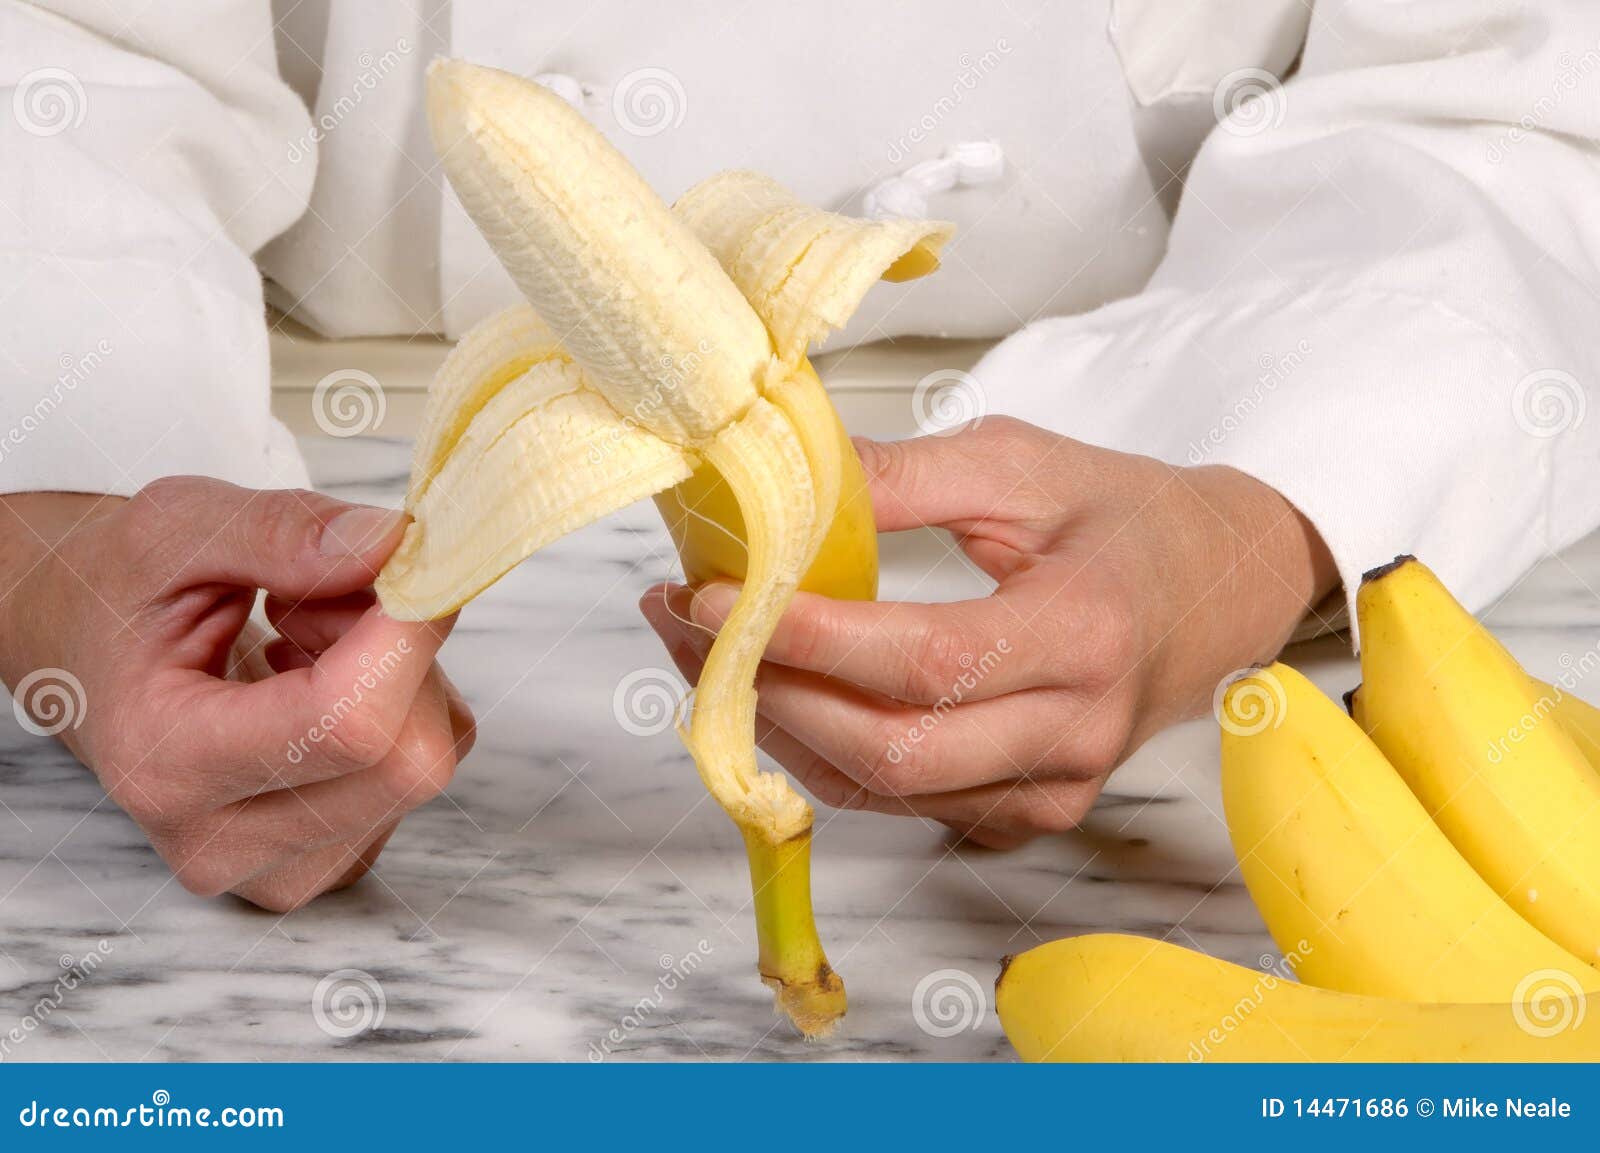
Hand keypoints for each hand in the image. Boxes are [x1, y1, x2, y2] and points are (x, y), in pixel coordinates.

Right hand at [0, 478, 474, 910]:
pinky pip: (426, 767)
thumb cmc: (124, 597)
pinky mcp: (335, 860)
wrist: (87, 664)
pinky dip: (404, 707)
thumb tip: (391, 545)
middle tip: (322, 598)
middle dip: (399, 653)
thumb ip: (280, 530)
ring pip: (429, 757)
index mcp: (168, 766)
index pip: (347, 723)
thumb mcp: (173, 528)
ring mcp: (285, 868)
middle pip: (409, 756)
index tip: (399, 560)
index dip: (402, 633)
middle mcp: (227, 842)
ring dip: (401, 674)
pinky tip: (323, 684)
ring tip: (304, 640)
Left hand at [642, 416, 1334, 847]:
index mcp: (1084, 633)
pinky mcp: (1026, 812)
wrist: (1216, 589)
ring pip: (882, 789)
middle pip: (892, 749)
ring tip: (701, 652)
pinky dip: (821, 754)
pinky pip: (899, 802)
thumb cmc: (1124, 518)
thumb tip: (785, 478)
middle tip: (682, 625)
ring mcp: (1051, 788)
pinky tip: (771, 692)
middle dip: (768, 693)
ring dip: (776, 726)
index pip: (923, 660)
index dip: (808, 638)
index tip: (715, 597)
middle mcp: (1073, 731)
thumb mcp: (1024, 463)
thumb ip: (907, 475)